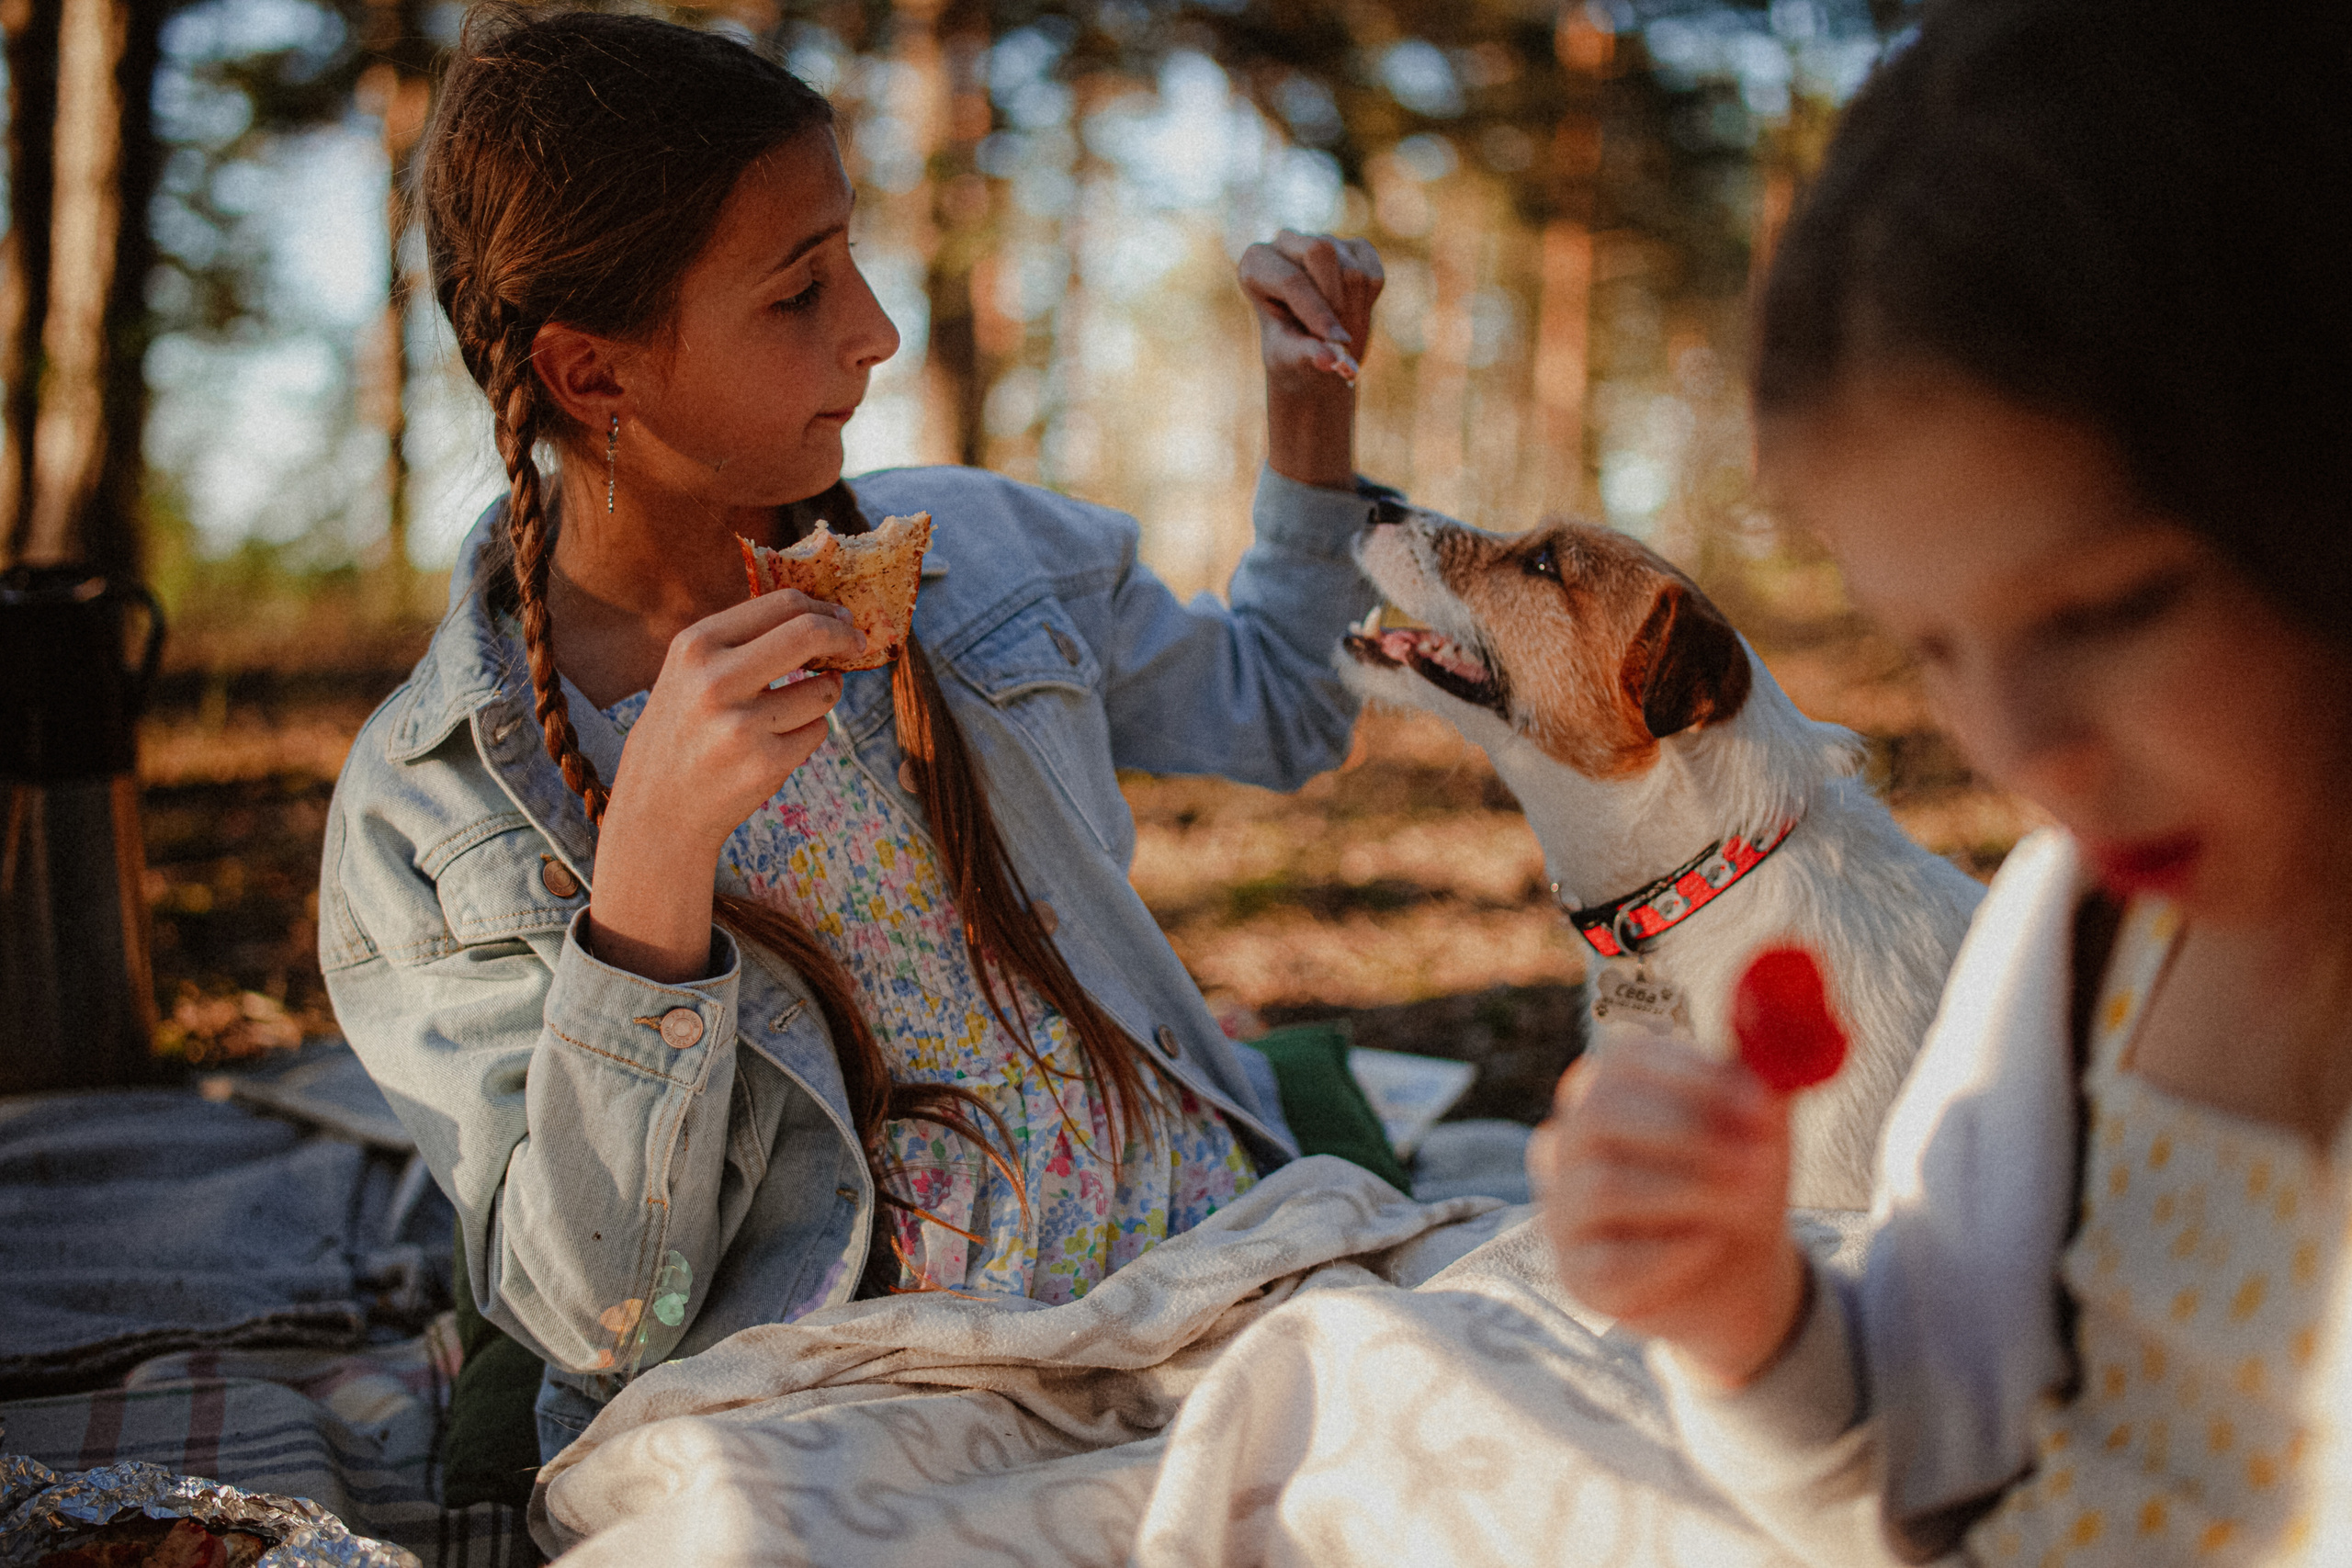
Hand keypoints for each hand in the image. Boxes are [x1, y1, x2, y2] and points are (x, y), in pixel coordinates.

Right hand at [585, 589, 863, 981]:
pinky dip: (807, 735)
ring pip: (823, 691)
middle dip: (845, 637)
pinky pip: (817, 732)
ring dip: (822, 697)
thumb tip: (820, 615)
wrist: (657, 811)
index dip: (822, 608)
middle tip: (857, 644)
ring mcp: (742, 725)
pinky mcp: (766, 764)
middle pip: (810, 634)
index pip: (781, 603)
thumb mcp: (689, 672)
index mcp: (695, 645)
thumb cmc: (682, 732)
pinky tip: (774, 747)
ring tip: (789, 713)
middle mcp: (715, 680)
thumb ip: (742, 640)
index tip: (841, 618)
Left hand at [1238, 231, 1383, 488]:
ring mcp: (1319, 242)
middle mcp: (1282, 244)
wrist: (1315, 363)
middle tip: (1342, 343)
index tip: (1337, 347)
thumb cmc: (1292, 365)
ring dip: (1353, 306)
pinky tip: (1355, 317)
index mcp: (1254, 264)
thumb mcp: (1294, 367)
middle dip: (1334, 303)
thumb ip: (1310, 359)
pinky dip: (1371, 296)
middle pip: (1320, 251)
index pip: (1289, 274)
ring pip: (1351, 261)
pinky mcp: (1354, 248)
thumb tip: (1337, 364)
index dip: (1314, 309)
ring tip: (1344, 337)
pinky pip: (1373, 267)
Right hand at [1527, 1031, 1807, 1388]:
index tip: (1756, 1100)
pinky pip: (1612, 1261)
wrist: (1739, 1274)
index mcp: (1609, 1091)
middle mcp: (1572, 1145)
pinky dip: (1672, 1254)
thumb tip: (1780, 1036)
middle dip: (1687, 1134)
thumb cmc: (1739, 1183)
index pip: (1623, 1061)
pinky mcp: (1576, 1274)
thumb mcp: (1759, 1128)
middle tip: (1757, 1157)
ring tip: (1748, 1201)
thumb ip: (1762, 1080)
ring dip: (1690, 1192)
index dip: (1688, 1076)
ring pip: (1605, 1187)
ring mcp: (1565, 1209)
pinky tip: (1710, 1248)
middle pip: (1599, 1116)